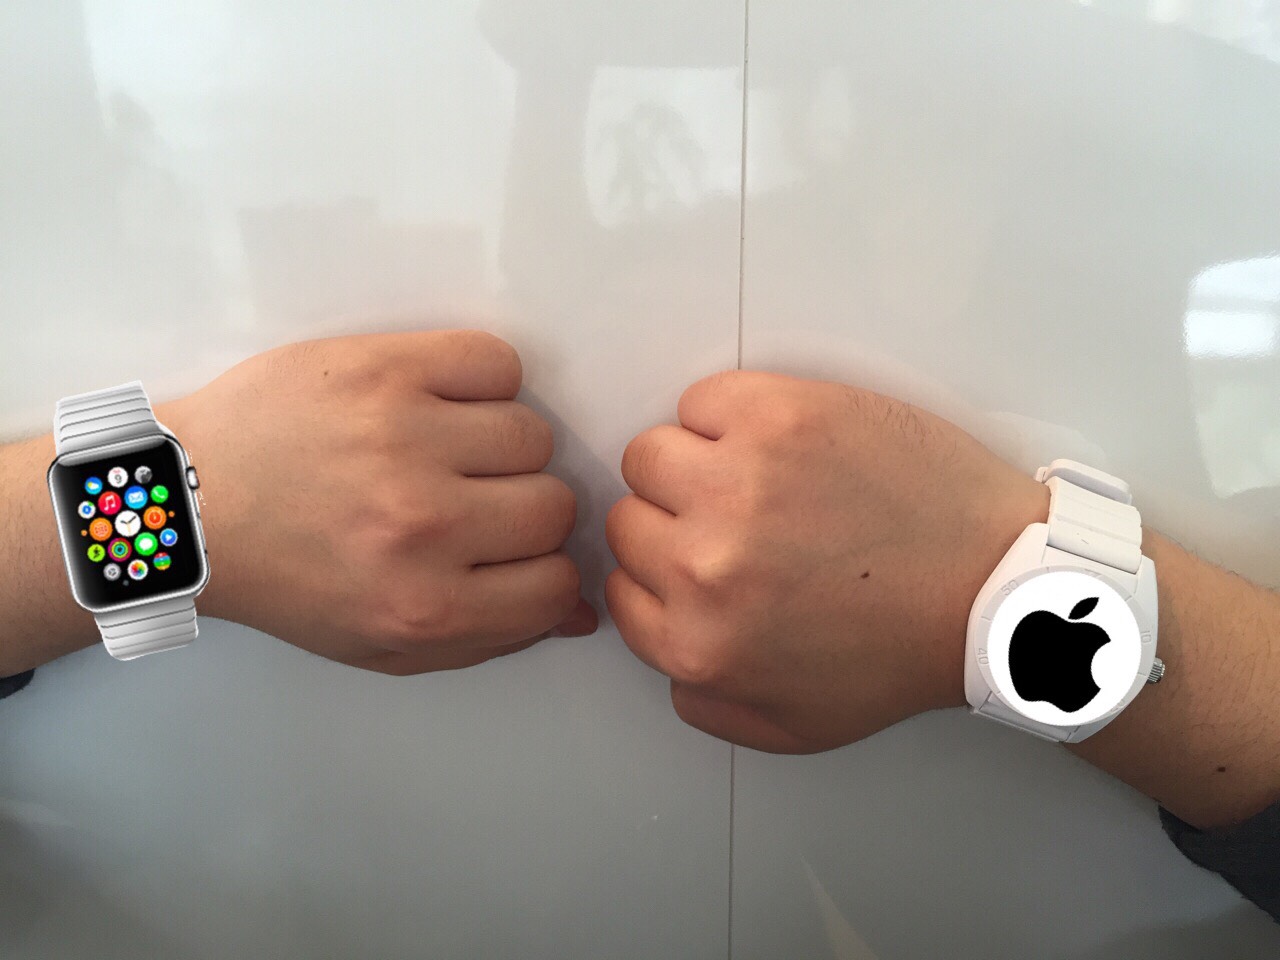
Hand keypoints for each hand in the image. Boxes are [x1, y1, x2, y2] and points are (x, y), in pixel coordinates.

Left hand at [164, 331, 596, 674]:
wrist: (190, 505)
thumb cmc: (290, 578)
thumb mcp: (385, 644)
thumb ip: (492, 637)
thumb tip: (585, 612)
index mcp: (423, 607)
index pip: (558, 583)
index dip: (541, 569)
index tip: (507, 555)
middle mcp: (421, 526)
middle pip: (554, 506)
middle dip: (520, 510)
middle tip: (468, 503)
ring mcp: (403, 439)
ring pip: (533, 435)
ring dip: (500, 447)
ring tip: (445, 450)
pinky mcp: (384, 368)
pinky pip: (497, 363)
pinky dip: (483, 382)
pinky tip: (441, 403)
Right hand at [606, 371, 1047, 751]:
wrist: (992, 589)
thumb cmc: (905, 651)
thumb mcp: (792, 725)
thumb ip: (703, 701)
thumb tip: (665, 648)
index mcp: (697, 642)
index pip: (621, 585)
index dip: (663, 571)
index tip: (699, 558)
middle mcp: (704, 565)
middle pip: (628, 515)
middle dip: (674, 519)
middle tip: (734, 520)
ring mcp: (738, 483)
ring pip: (651, 452)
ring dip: (689, 463)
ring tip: (751, 476)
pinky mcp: (779, 418)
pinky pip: (703, 399)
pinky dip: (727, 414)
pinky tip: (774, 442)